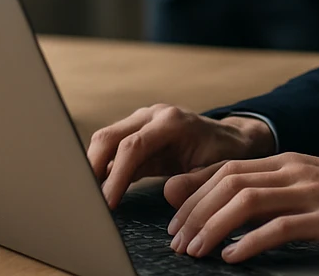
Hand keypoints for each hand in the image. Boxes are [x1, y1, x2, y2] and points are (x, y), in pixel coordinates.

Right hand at [87, 104, 275, 208]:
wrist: (231, 138)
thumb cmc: (225, 154)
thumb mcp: (216, 170)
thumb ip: (195, 181)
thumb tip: (168, 194)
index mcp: (172, 122)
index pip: (133, 146)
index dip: (116, 175)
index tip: (106, 203)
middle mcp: (153, 115)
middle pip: (110, 137)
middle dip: (92, 168)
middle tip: (87, 201)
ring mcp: (142, 121)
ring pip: (105, 140)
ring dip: (93, 168)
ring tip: (88, 198)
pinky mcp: (137, 133)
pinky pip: (112, 149)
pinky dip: (103, 168)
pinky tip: (99, 190)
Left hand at [163, 154, 318, 262]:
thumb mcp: (314, 189)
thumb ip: (276, 194)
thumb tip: (235, 211)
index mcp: (289, 162)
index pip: (226, 169)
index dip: (193, 192)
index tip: (174, 218)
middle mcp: (295, 170)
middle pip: (227, 182)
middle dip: (193, 211)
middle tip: (175, 240)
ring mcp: (311, 192)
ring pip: (245, 201)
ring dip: (212, 227)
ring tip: (194, 251)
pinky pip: (279, 227)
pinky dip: (250, 242)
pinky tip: (234, 258)